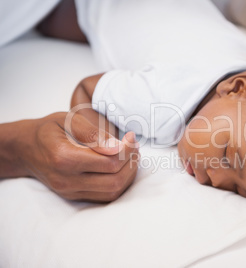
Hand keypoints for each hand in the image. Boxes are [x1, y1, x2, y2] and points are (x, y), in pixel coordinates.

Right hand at [17, 112, 138, 201]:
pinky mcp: (74, 196)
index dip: (127, 150)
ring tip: (130, 155)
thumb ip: (93, 133)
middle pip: (114, 180)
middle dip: (131, 163)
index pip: (109, 162)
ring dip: (128, 174)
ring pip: (112, 191)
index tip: (131, 137)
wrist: (26, 149)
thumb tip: (117, 146)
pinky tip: (122, 167)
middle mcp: (67, 180)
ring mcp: (70, 191)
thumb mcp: (68, 120)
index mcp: (64, 158)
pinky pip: (105, 196)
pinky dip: (120, 183)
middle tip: (133, 146)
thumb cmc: (48, 130)